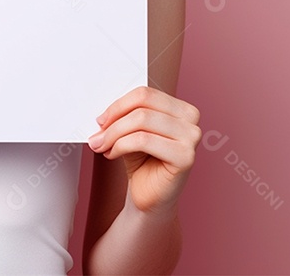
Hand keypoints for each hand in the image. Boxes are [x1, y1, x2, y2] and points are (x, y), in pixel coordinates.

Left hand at [87, 85, 200, 215]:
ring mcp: (192, 137)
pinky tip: (112, 154)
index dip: (118, 105)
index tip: (101, 119)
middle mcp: (191, 120)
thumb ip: (124, 116)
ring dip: (113, 134)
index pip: (145, 94)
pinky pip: (143, 140)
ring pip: (141, 121)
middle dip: (113, 120)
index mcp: (180, 108)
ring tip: (102, 146)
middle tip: (97, 135)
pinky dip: (120, 146)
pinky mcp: (186, 157)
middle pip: (142, 105)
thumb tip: (103, 111)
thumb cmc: (142, 162)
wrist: (149, 196)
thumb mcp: (131, 131)